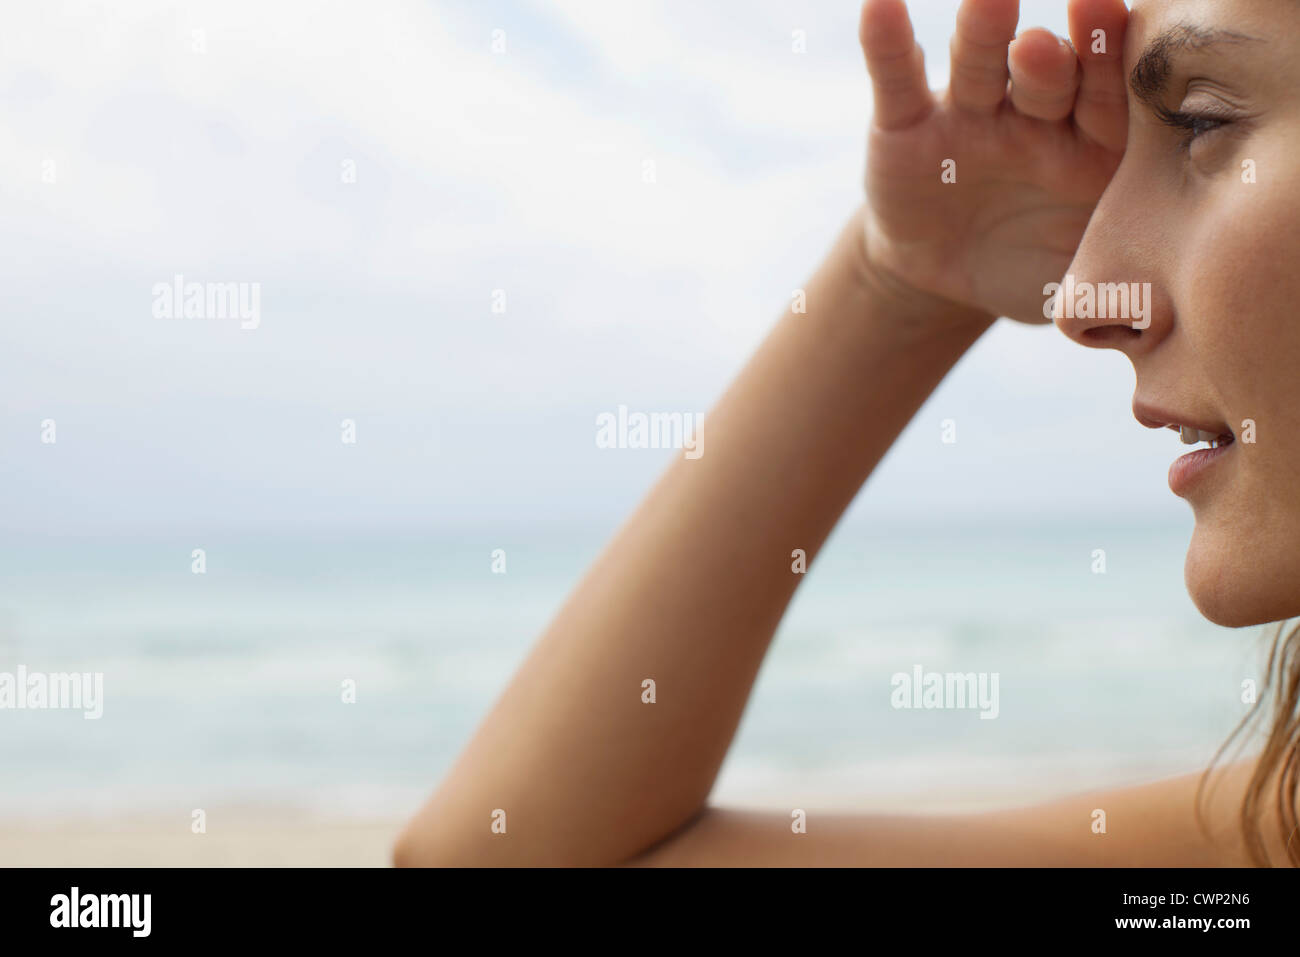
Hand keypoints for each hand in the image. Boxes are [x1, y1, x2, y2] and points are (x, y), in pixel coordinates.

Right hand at [858, 0, 1128, 324]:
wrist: (946, 276)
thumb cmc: (1027, 268)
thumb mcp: (1070, 283)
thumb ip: (1108, 278)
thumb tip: (1152, 306)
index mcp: (1088, 146)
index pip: (1107, 101)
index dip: (1112, 68)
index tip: (1117, 26)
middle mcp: (1033, 117)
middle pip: (1047, 75)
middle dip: (1051, 57)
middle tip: (1047, 46)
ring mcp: (969, 115)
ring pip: (978, 66)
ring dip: (981, 33)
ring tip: (986, 2)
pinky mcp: (906, 124)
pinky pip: (896, 79)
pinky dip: (886, 45)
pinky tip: (879, 8)